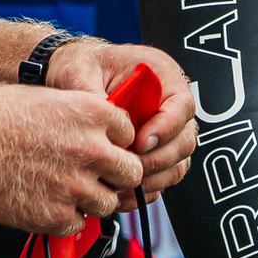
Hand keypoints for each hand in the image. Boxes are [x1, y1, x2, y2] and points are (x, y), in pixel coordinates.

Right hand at [0, 83, 140, 234]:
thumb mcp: (49, 98)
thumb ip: (83, 115)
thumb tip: (104, 131)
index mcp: (94, 114)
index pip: (131, 135)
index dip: (115, 143)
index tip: (100, 147)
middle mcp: (92, 150)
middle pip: (131, 173)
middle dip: (115, 176)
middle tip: (93, 176)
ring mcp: (76, 186)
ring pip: (108, 203)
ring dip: (90, 200)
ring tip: (63, 191)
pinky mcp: (55, 215)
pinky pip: (78, 224)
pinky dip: (64, 218)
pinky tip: (44, 203)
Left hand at [44, 39, 196, 195]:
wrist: (73, 75)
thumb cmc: (81, 65)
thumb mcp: (80, 70)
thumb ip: (90, 94)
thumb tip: (103, 125)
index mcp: (161, 74)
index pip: (181, 104)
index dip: (166, 128)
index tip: (139, 143)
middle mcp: (170, 102)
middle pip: (185, 138)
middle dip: (158, 160)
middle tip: (128, 168)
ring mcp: (166, 128)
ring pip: (178, 162)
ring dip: (154, 177)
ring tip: (123, 184)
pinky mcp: (156, 149)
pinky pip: (164, 175)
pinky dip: (147, 187)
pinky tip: (123, 191)